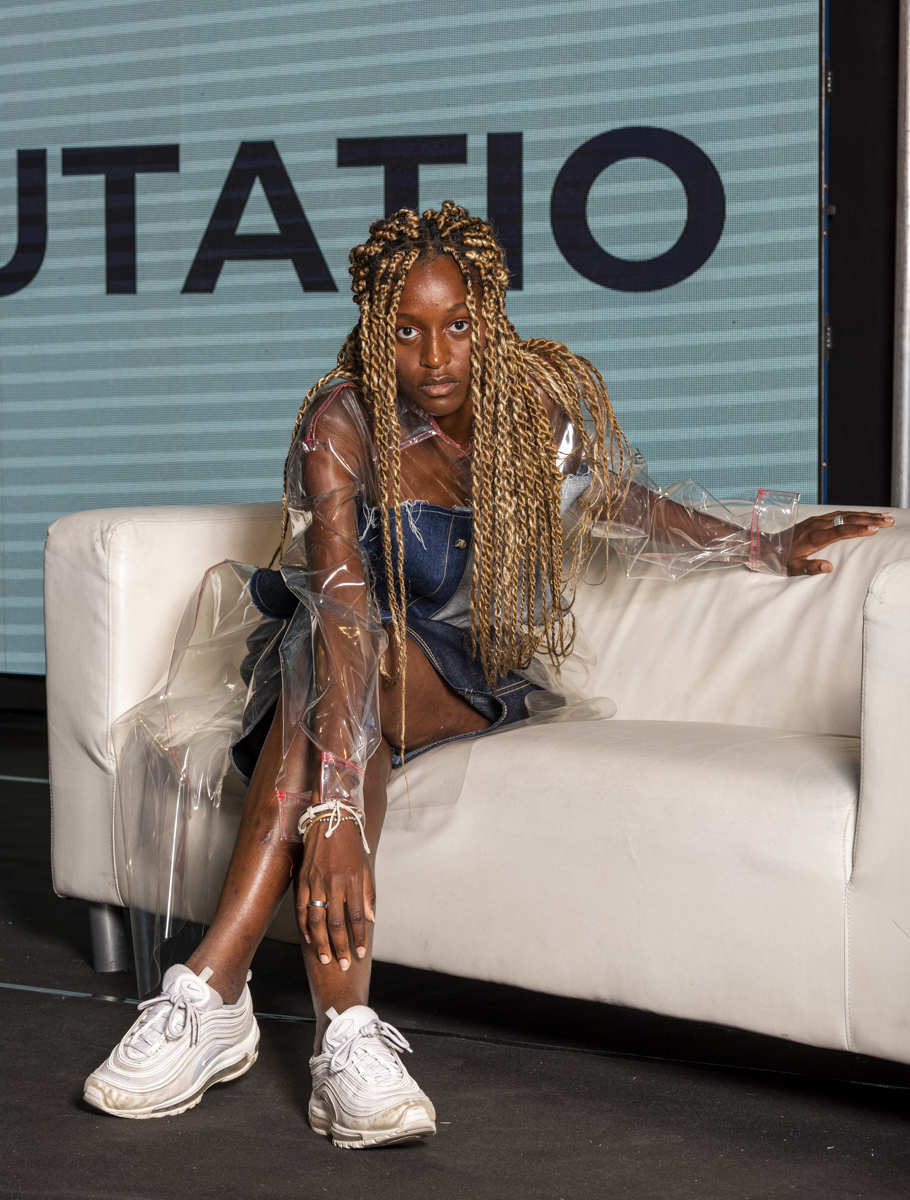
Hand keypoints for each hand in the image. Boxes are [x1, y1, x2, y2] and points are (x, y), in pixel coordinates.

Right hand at [296, 818, 374, 970]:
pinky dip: (305, 925)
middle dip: (340, 946)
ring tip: (325, 958)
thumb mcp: (365, 867)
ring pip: (317, 919)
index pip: (356, 916)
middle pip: (335, 923)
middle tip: (342, 965)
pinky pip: (302, 907)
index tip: (360, 953)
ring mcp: (316, 882)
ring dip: (321, 942)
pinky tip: (309, 938)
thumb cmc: (351, 844)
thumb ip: (368, 894)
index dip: (358, 937)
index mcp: (352, 880)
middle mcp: (334, 883)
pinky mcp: (303, 879)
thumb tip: (370, 920)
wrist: (330, 818)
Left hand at [787, 510, 893, 575]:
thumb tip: (829, 567)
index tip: (874, 528)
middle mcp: (816, 525)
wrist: (767, 546)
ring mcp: (817, 521)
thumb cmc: (781, 560)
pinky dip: (854, 514)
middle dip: (869, 519)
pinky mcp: (816, 520)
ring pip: (845, 515)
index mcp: (813, 537)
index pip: (840, 531)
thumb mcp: (793, 568)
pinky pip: (839, 514)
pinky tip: (865, 515)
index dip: (857, 529)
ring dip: (865, 515)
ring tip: (884, 516)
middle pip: (847, 520)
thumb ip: (810, 567)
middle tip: (888, 521)